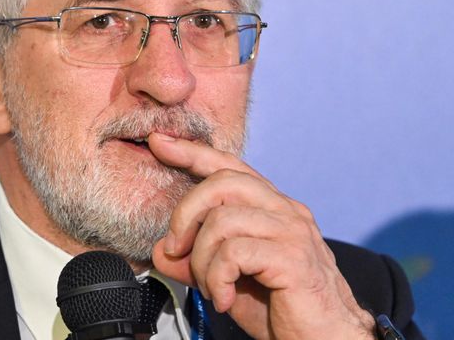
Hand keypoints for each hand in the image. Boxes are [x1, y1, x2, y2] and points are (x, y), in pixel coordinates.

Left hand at [148, 133, 376, 339]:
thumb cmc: (284, 311)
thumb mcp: (229, 281)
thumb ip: (198, 262)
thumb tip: (162, 252)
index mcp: (272, 208)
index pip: (229, 167)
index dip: (193, 152)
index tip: (160, 142)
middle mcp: (285, 211)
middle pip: (222, 182)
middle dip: (185, 214)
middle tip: (176, 249)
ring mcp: (292, 231)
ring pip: (222, 219)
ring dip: (201, 259)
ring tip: (210, 288)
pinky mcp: (293, 257)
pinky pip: (234, 252)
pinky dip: (216, 278)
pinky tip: (223, 299)